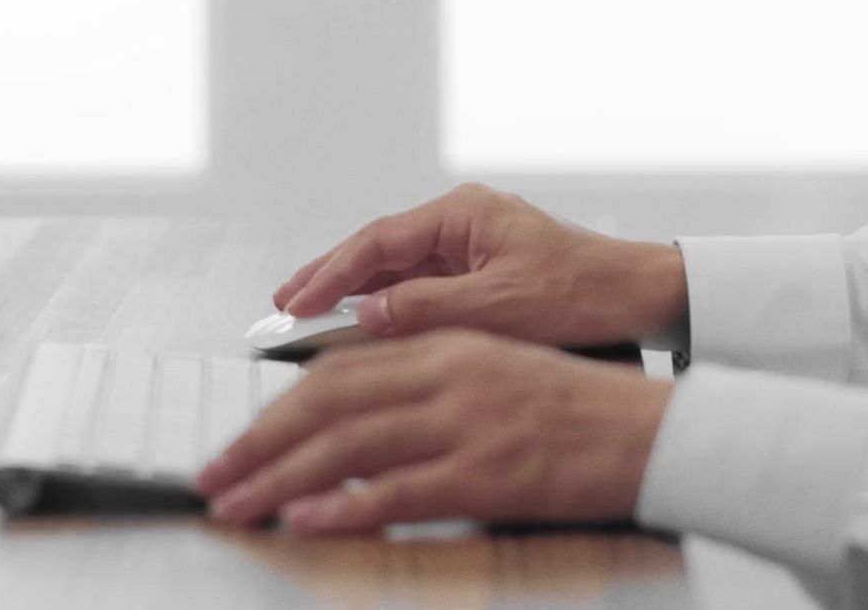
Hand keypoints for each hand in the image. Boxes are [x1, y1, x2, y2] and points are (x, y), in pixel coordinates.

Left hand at [197, 331, 671, 532]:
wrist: (654, 431)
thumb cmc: (577, 408)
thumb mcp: (497, 372)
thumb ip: (429, 384)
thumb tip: (358, 417)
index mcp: (446, 347)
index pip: (340, 371)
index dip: (280, 404)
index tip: (243, 434)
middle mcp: (446, 376)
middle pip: (326, 403)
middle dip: (259, 440)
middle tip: (213, 473)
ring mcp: (464, 424)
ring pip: (347, 446)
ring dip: (278, 476)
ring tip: (235, 503)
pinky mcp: (485, 475)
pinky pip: (396, 492)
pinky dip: (342, 507)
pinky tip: (302, 520)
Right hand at [274, 183, 687, 348]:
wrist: (642, 298)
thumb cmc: (585, 293)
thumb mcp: (501, 307)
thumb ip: (428, 308)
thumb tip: (367, 313)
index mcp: (464, 213)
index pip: (378, 241)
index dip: (331, 273)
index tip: (296, 301)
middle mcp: (461, 221)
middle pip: (378, 248)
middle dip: (329, 275)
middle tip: (283, 301)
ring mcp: (468, 245)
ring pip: (394, 267)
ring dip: (353, 290)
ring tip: (307, 310)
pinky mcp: (478, 270)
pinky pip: (418, 283)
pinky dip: (385, 302)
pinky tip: (361, 321)